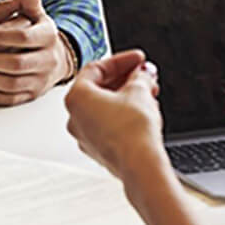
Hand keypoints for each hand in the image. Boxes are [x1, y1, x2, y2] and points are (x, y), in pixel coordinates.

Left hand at [64, 49, 162, 179]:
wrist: (140, 164)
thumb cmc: (132, 130)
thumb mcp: (140, 91)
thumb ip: (140, 76)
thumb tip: (143, 73)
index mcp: (76, 98)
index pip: (96, 69)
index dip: (121, 61)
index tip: (138, 59)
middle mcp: (75, 117)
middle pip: (99, 88)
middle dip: (125, 79)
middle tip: (144, 74)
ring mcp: (85, 136)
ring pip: (105, 107)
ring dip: (127, 96)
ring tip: (149, 92)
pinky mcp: (99, 150)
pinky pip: (109, 124)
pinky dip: (124, 115)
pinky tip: (143, 111)